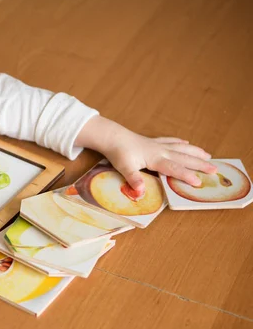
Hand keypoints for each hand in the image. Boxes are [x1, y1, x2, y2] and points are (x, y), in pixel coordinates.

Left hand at [76, 116, 216, 192]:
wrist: (112, 136)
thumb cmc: (118, 153)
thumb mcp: (124, 168)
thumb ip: (134, 179)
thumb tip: (140, 192)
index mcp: (155, 159)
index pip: (174, 169)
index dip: (187, 175)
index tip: (199, 182)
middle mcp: (160, 151)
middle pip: (184, 158)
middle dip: (199, 164)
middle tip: (215, 169)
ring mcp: (158, 145)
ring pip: (181, 148)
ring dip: (195, 152)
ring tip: (208, 156)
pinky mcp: (153, 141)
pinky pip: (171, 141)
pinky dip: (180, 143)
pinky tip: (186, 143)